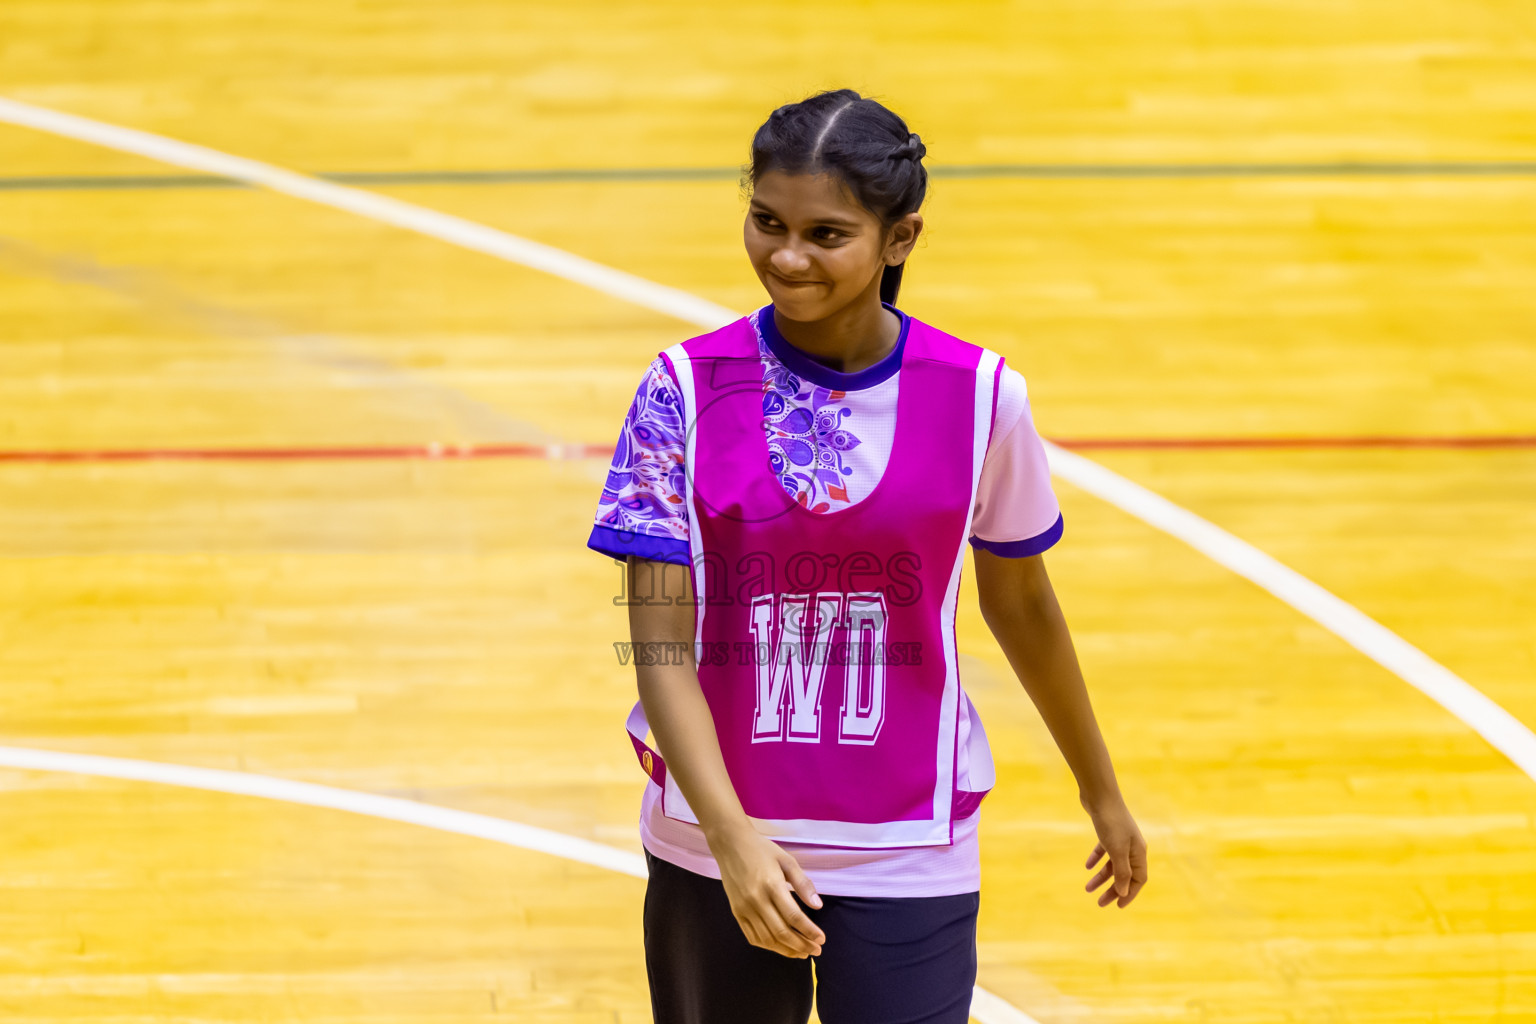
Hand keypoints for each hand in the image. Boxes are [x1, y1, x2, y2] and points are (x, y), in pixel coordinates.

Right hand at [707, 820, 825, 957]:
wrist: (730, 844)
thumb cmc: (762, 850)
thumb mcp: (787, 860)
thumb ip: (803, 883)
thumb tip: (818, 906)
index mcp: (772, 885)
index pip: (794, 916)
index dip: (809, 931)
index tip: (821, 940)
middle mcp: (756, 900)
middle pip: (781, 932)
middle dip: (802, 945)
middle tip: (816, 951)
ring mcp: (744, 908)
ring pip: (767, 939)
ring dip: (787, 950)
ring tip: (802, 953)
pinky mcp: (736, 912)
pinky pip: (752, 936)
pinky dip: (768, 946)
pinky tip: (781, 947)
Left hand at [1082, 795, 1146, 907]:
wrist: (1100, 795)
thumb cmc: (1111, 823)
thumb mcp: (1116, 851)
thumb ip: (1121, 872)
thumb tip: (1122, 892)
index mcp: (1139, 852)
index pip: (1138, 880)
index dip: (1129, 894)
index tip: (1117, 906)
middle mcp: (1132, 847)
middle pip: (1125, 874)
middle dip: (1113, 890)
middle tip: (1100, 903)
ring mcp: (1120, 839)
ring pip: (1112, 864)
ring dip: (1101, 877)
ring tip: (1087, 889)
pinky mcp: (1108, 831)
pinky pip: (1104, 851)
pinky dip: (1096, 859)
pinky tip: (1086, 866)